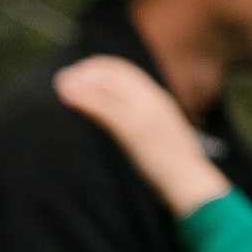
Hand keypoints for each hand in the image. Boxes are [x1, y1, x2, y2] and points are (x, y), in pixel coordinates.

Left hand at [52, 55, 232, 216]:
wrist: (191, 183)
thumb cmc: (175, 167)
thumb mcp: (162, 136)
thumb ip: (146, 123)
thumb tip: (123, 121)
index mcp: (159, 101)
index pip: (127, 72)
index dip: (100, 68)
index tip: (81, 72)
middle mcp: (153, 102)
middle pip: (116, 74)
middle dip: (87, 72)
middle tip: (64, 78)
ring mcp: (145, 115)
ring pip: (108, 87)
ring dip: (81, 83)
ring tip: (61, 85)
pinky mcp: (136, 131)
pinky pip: (106, 108)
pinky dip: (85, 100)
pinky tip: (69, 99)